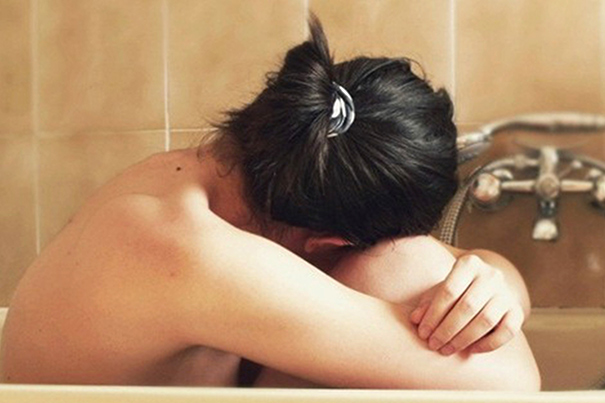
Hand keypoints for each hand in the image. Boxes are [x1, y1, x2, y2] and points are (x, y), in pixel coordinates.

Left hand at [409, 254, 524, 354]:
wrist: (485, 288)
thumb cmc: (456, 290)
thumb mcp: (439, 291)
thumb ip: (426, 304)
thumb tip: (415, 320)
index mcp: (469, 264)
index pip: (449, 291)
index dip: (434, 314)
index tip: (423, 333)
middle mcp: (491, 275)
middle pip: (467, 306)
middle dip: (447, 329)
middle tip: (433, 344)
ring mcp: (506, 292)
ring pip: (486, 320)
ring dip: (464, 339)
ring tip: (447, 349)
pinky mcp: (517, 310)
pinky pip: (507, 331)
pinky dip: (488, 344)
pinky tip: (471, 350)